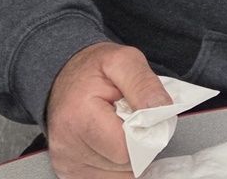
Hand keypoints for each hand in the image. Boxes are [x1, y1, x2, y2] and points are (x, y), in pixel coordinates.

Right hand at [46, 42, 171, 178]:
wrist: (65, 76)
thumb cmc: (95, 68)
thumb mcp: (125, 60)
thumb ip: (144, 84)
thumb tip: (162, 109)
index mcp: (78, 116)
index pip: (124, 148)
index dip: (143, 134)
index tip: (146, 117)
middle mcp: (66, 145)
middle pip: (122, 165)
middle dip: (136, 145)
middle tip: (133, 120)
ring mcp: (65, 161)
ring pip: (115, 175)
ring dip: (126, 156)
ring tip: (120, 129)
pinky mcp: (67, 171)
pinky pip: (104, 178)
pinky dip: (115, 164)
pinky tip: (112, 142)